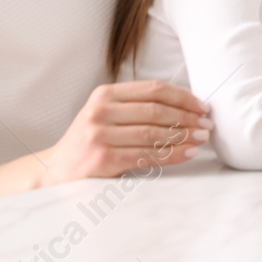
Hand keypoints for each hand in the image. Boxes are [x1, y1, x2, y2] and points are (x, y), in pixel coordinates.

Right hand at [39, 79, 211, 184]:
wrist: (54, 172)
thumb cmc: (88, 142)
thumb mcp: (104, 115)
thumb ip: (135, 107)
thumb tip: (184, 107)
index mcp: (104, 94)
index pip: (153, 90)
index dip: (183, 97)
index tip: (202, 106)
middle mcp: (100, 111)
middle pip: (156, 110)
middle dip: (187, 117)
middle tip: (207, 124)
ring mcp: (100, 136)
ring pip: (154, 134)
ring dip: (183, 136)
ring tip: (201, 138)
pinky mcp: (102, 160)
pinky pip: (146, 156)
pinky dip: (172, 155)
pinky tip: (187, 154)